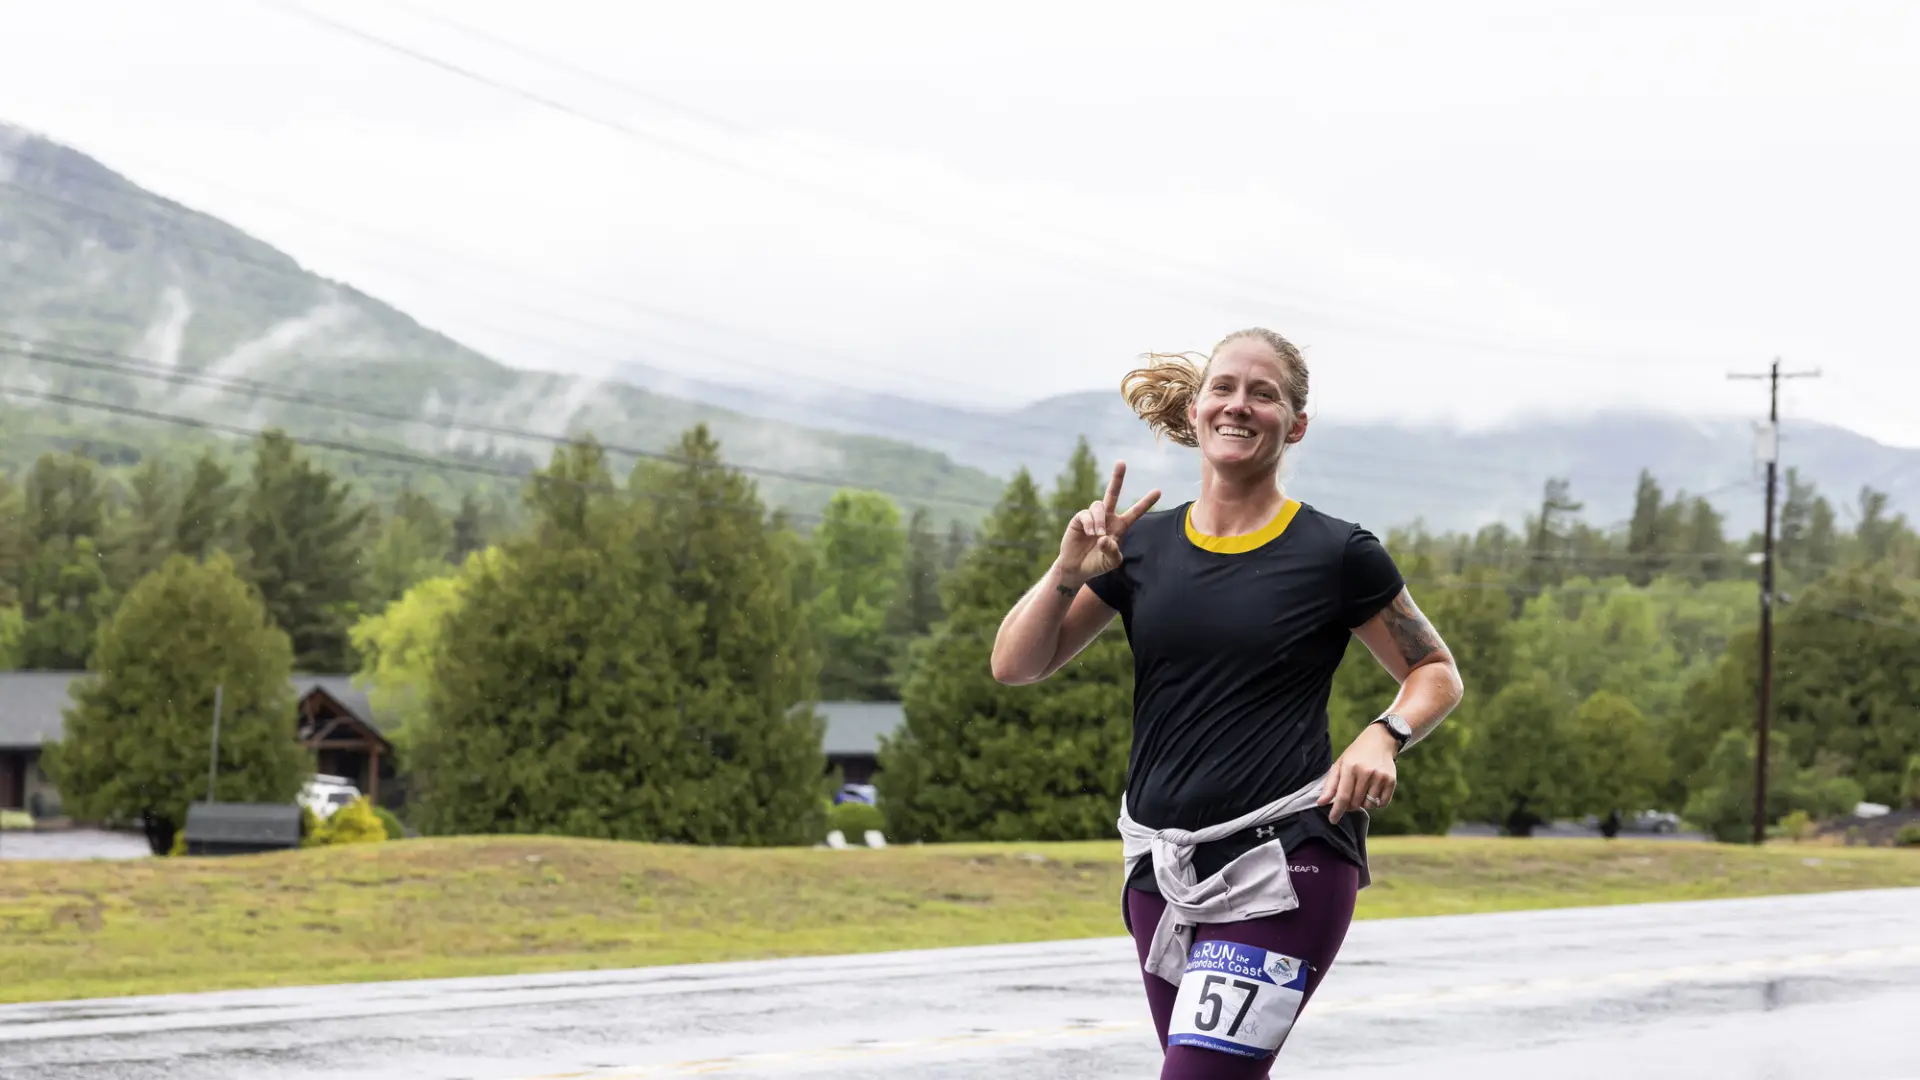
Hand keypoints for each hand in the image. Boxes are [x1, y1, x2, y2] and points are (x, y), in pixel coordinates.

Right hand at [1059, 463, 1160, 582]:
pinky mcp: (1079, 519)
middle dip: (1117, 478)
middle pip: (1113, 493)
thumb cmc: (1097, 564)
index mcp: (1120, 526)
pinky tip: (1090, 533)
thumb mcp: (1111, 562)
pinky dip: (1090, 524)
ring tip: (1098, 535)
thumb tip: (1103, 537)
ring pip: (1099, 505)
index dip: (1146, 502)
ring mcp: (1093, 517)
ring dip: (1100, 520)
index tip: (1159, 491)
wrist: (1077, 568)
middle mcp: (1107, 518)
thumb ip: (1112, 552)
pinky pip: (1086, 514)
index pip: (1135, 512)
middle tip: (1121, 463)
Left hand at [1319, 722, 1397, 824]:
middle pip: (1355, 802)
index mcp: (1350, 767)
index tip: (1333, 820)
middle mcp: (1366, 772)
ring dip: (1363, 803)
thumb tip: (1321, 803)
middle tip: (1349, 796)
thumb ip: (1330, 785)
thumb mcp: (1340, 764)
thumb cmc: (1355, 755)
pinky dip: (1376, 803)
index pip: (1343, 796)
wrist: (1380, 741)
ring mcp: (1380, 776)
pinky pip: (1382, 804)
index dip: (1337, 811)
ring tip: (1362, 791)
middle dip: (1350, 805)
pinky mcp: (1391, 780)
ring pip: (1369, 805)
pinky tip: (1372, 792)